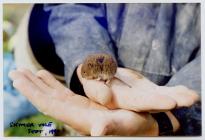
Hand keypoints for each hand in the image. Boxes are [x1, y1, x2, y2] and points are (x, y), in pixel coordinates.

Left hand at [9, 68, 158, 135]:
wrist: (144, 122)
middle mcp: (76, 115)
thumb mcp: (127, 126)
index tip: (18, 78)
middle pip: (47, 99)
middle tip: (15, 71)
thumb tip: (99, 131)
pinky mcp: (83, 103)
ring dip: (38, 83)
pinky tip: (44, 75)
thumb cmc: (137, 126)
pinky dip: (52, 83)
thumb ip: (110, 128)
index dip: (34, 92)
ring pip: (52, 94)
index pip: (51, 105)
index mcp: (82, 120)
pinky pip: (63, 92)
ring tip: (25, 72)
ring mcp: (78, 108)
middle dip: (30, 86)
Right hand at [77, 64, 198, 111]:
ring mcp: (139, 97)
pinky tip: (188, 92)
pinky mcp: (144, 91)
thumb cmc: (91, 75)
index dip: (152, 103)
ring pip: (158, 97)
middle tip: (191, 99)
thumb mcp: (89, 77)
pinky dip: (174, 91)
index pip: (134, 102)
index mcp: (116, 99)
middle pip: (151, 102)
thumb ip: (95, 86)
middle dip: (170, 100)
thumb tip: (106, 97)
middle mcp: (129, 101)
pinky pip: (159, 91)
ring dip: (177, 96)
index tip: (170, 102)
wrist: (97, 74)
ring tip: (194, 97)